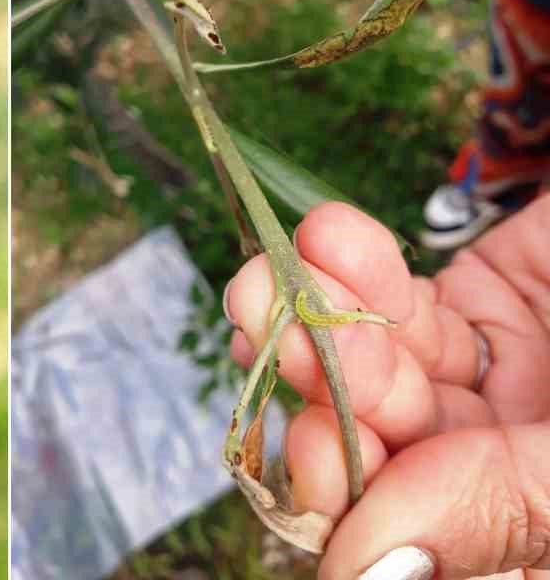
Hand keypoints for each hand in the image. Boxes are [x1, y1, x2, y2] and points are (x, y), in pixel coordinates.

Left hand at [224, 201, 549, 578]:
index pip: (409, 541)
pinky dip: (362, 272)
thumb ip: (511, 507)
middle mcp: (516, 471)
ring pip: (377, 370)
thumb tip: (361, 575)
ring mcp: (504, 389)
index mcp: (546, 534)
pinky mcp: (497, 308)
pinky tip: (331, 237)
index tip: (316, 443)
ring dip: (317, 319)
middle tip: (262, 321)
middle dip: (317, 386)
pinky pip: (407, 306)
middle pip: (382, 449)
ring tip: (273, 272)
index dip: (346, 502)